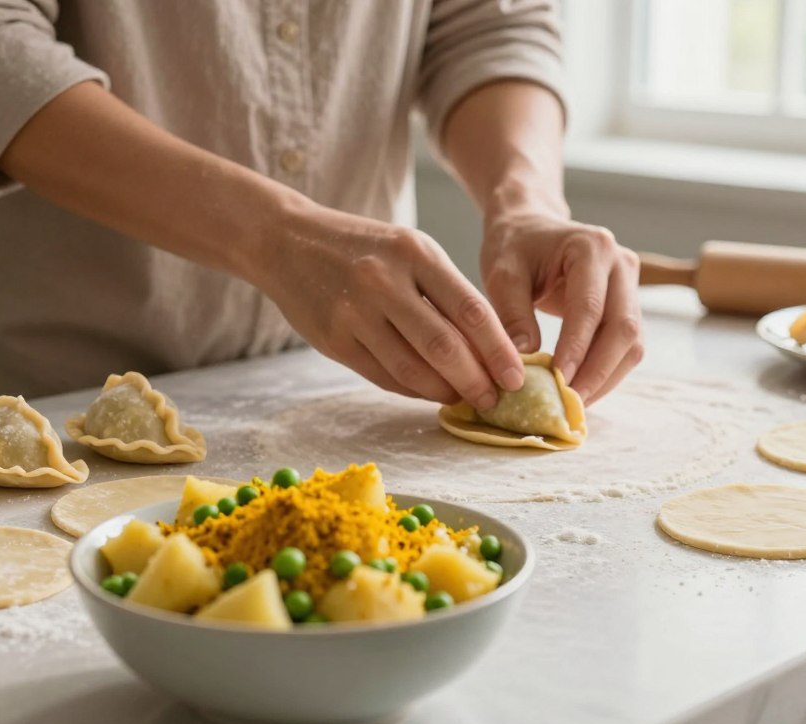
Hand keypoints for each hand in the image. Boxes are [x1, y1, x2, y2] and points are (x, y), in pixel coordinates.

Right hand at [255, 201, 525, 407]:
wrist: (287, 241)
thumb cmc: (362, 248)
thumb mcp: (408, 249)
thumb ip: (444, 293)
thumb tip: (487, 350)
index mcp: (415, 252)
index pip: (470, 310)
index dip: (499, 351)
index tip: (518, 376)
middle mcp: (384, 282)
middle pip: (444, 346)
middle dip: (476, 380)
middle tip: (495, 399)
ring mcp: (355, 313)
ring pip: (412, 370)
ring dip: (445, 392)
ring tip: (465, 399)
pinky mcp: (334, 339)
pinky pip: (383, 376)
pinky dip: (413, 390)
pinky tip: (430, 393)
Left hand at [480, 209, 642, 404]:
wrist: (529, 227)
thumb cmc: (514, 247)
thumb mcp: (503, 274)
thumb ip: (512, 315)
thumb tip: (525, 364)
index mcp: (592, 247)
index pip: (590, 307)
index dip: (577, 349)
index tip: (557, 380)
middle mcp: (622, 264)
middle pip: (623, 328)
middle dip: (597, 371)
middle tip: (568, 402)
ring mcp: (631, 285)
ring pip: (632, 343)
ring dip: (606, 378)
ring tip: (574, 403)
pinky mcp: (628, 305)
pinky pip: (626, 347)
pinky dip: (607, 372)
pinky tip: (582, 389)